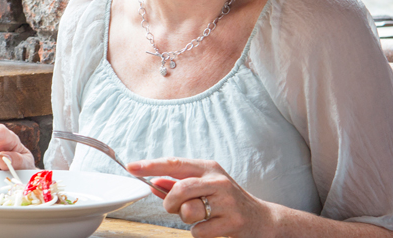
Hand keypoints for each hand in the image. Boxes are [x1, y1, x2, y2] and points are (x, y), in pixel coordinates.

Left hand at [127, 157, 275, 237]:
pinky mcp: (232, 222)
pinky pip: (199, 231)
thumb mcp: (206, 185)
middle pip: (181, 188)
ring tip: (200, 216)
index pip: (174, 163)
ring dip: (186, 218)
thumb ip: (179, 183)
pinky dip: (199, 233)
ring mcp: (227, 202)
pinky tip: (211, 227)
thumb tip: (154, 181)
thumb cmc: (227, 201)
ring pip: (188, 211)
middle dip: (169, 201)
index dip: (150, 165)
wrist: (261, 219)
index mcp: (209, 168)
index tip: (131, 167)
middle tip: (171, 206)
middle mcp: (218, 181)